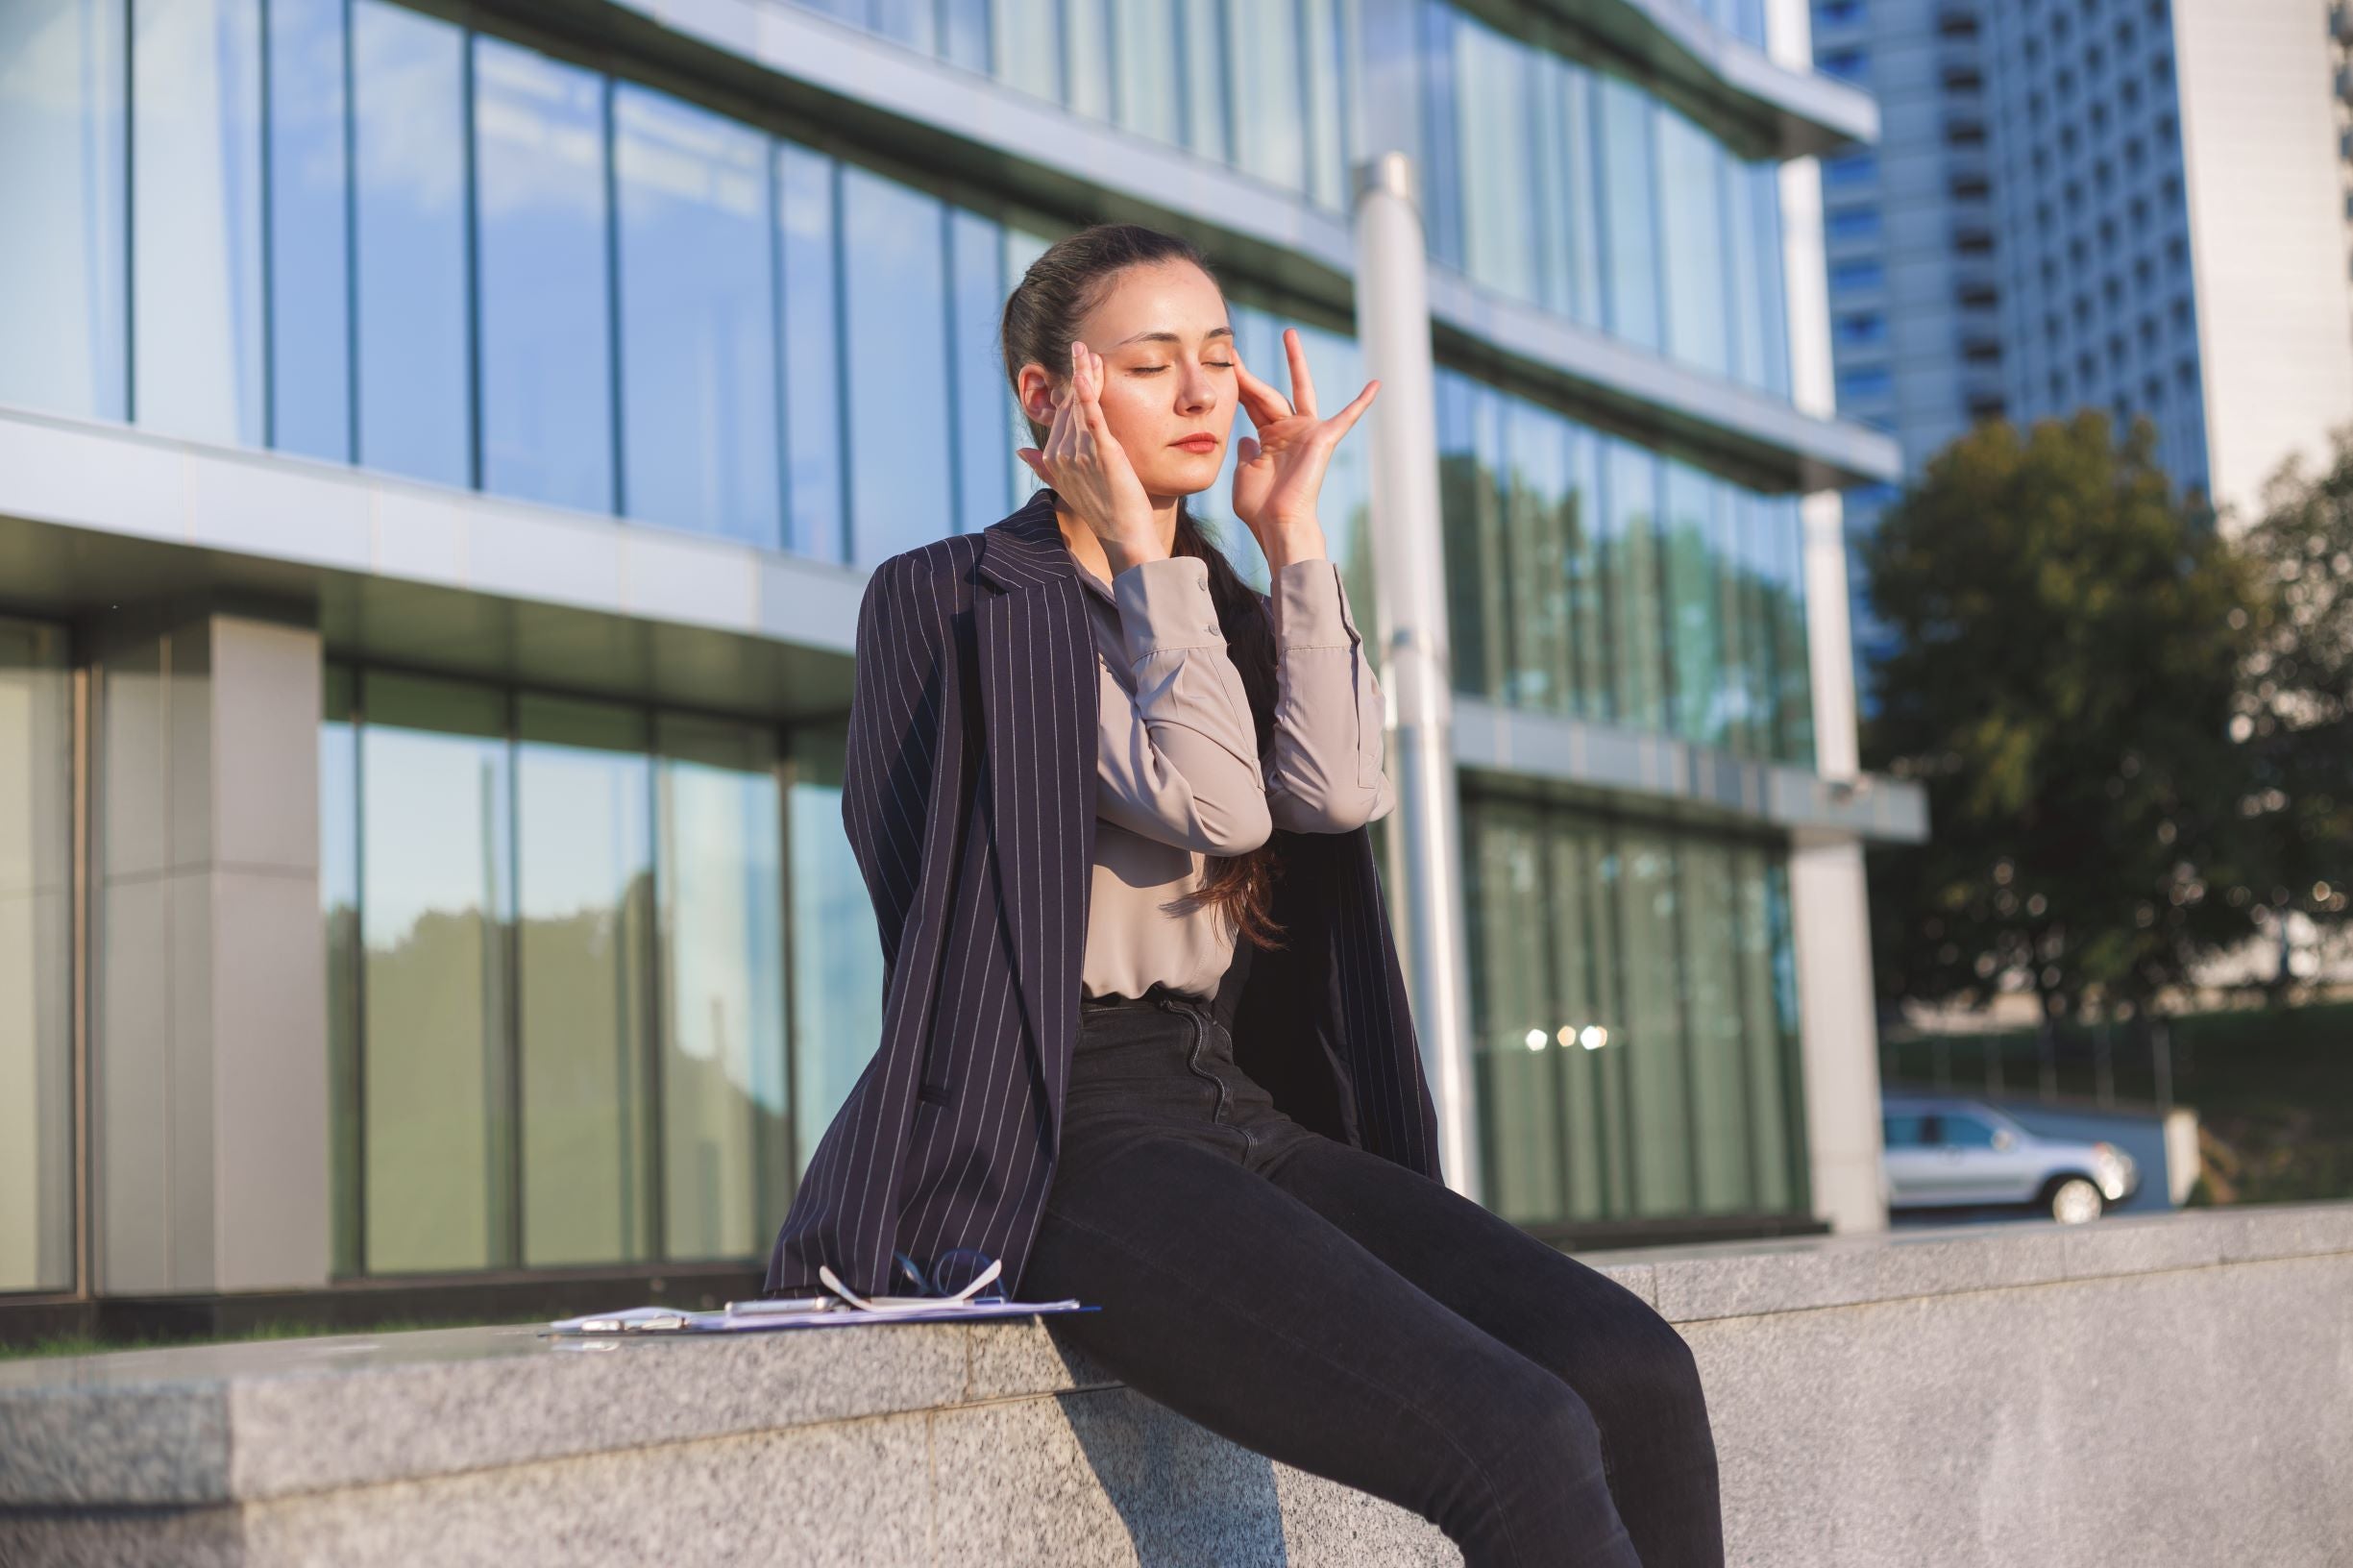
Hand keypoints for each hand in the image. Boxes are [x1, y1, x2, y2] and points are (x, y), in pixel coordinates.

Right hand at [1015, 341, 1159, 562]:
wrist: (1123, 534)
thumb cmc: (1100, 511)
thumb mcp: (1066, 486)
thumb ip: (1042, 467)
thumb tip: (1020, 452)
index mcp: (1051, 458)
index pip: (1060, 414)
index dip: (1070, 390)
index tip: (1079, 366)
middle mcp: (1061, 454)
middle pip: (1069, 406)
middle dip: (1077, 375)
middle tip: (1084, 349)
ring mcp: (1080, 453)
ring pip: (1081, 405)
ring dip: (1084, 375)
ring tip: (1088, 351)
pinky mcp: (1103, 452)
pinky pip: (1092, 418)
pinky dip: (1087, 395)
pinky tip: (1085, 374)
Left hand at [1230, 328, 1378, 546]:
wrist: (1278, 523)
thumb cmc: (1259, 507)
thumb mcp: (1244, 473)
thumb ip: (1245, 452)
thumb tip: (1245, 437)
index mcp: (1269, 440)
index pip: (1252, 405)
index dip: (1238, 386)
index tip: (1222, 366)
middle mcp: (1289, 432)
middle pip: (1268, 393)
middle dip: (1249, 373)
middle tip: (1233, 350)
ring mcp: (1307, 433)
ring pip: (1298, 390)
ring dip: (1294, 362)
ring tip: (1289, 334)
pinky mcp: (1324, 438)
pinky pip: (1348, 417)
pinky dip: (1362, 402)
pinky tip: (1376, 385)